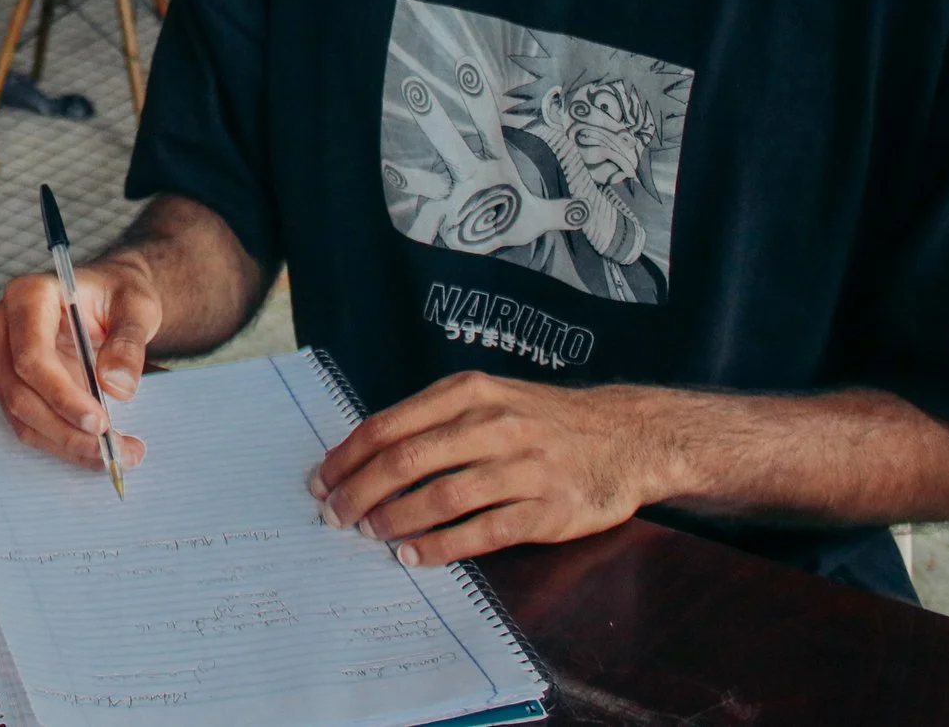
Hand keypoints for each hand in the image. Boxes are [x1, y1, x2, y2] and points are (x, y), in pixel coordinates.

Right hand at [0, 258, 158, 469]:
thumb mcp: (136, 308)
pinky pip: (29, 423)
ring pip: (22, 415)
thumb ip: (128, 343)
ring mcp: (1, 356)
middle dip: (66, 429)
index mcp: (28, 295)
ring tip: (119, 452)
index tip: (100, 422)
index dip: (62, 394)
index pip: (31, 355)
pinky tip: (99, 449)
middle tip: (114, 449)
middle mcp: (3, 325)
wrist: (110, 300)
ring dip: (67, 443)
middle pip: (20, 391)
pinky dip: (63, 443)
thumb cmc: (118, 296)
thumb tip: (117, 387)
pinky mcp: (9, 383)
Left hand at [311, 373, 659, 566]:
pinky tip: (415, 556)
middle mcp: (493, 425)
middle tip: (334, 516)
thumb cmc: (542, 420)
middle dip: (359, 492)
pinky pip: (483, 532)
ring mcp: (523, 468)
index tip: (321, 480)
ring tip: (369, 534)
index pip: (389, 425)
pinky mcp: (548, 509)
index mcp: (469, 394)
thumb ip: (434, 420)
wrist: (626, 436)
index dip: (348, 456)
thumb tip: (366, 454)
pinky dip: (442, 547)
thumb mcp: (488, 398)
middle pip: (406, 462)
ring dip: (395, 521)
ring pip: (440, 497)